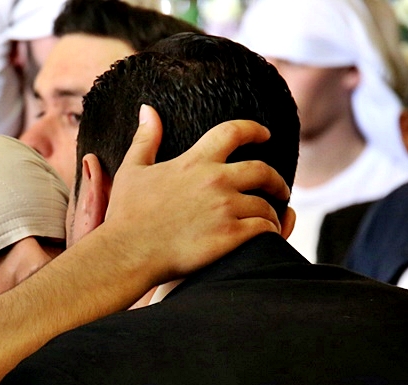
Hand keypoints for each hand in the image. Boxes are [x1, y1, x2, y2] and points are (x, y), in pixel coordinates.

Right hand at [101, 104, 289, 282]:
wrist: (128, 252)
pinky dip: (270, 231)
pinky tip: (266, 236)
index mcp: (196, 161)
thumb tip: (148, 109)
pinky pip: (265, 229)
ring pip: (266, 205)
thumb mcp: (133, 169)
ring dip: (272, 212)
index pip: (234, 132)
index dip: (254, 129)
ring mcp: (225, 209)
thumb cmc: (126, 214)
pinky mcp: (230, 236)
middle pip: (263, 170)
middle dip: (277, 179)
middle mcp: (216, 180)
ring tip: (270, 219)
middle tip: (281, 188)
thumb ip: (145, 138)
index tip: (265, 134)